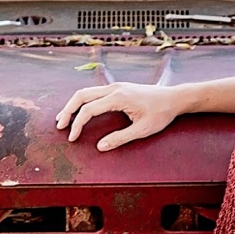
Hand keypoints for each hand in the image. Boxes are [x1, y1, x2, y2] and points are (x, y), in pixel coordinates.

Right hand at [57, 81, 174, 148]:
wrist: (174, 98)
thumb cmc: (161, 113)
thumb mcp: (142, 130)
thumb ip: (120, 138)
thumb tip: (100, 147)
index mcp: (118, 97)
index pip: (89, 109)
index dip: (78, 124)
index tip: (73, 137)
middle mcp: (114, 88)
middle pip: (82, 95)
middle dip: (68, 110)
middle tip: (60, 125)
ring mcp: (116, 86)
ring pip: (86, 92)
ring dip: (73, 104)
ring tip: (64, 118)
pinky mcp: (118, 88)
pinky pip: (94, 92)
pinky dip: (83, 101)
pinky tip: (80, 111)